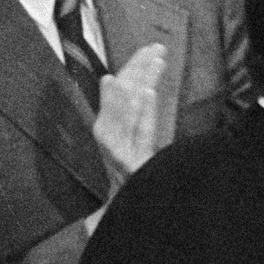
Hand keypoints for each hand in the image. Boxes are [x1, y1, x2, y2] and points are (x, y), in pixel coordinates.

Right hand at [92, 42, 165, 193]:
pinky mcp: (130, 165)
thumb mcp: (128, 148)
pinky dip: (141, 112)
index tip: (147, 52)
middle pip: (121, 99)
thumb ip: (124, 115)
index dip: (132, 71)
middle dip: (137, 71)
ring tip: (155, 61)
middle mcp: (108, 142)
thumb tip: (112, 79)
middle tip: (156, 48)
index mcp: (108, 134)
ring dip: (142, 82)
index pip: (117, 96)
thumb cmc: (132, 181)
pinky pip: (137, 134)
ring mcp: (118, 154)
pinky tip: (147, 93)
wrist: (132, 215)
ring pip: (128, 111)